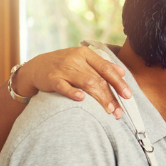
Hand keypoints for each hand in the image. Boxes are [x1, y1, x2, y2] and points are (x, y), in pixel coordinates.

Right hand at [14, 46, 130, 118]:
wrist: (36, 67)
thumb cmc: (64, 65)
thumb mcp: (82, 60)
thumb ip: (102, 65)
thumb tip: (122, 72)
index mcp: (86, 54)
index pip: (106, 68)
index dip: (118, 82)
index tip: (128, 95)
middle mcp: (75, 59)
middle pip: (98, 78)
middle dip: (111, 96)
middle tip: (119, 111)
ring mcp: (63, 69)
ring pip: (85, 83)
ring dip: (99, 97)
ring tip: (108, 110)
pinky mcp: (52, 79)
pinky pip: (63, 86)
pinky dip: (73, 92)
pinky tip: (82, 99)